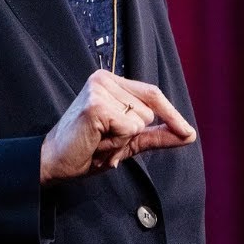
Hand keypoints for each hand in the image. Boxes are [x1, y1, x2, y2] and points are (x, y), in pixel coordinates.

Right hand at [39, 69, 196, 184]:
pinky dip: (116, 143)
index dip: (171, 114)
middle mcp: (104, 79)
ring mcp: (98, 90)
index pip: (152, 93)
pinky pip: (129, 129)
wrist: (54, 164)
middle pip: (149, 111)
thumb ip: (156, 135)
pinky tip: (95, 143)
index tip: (188, 133)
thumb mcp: (127, 141)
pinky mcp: (95, 106)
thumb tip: (189, 134)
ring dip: (122, 141)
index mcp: (111, 82)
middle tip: (104, 140)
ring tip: (98, 141)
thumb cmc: (87, 150)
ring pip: (140, 121)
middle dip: (132, 135)